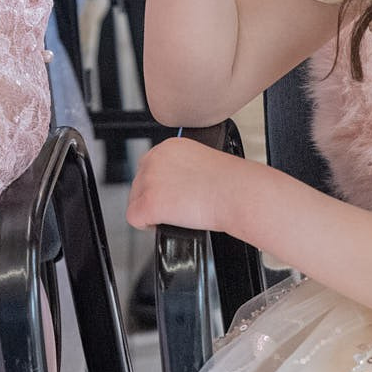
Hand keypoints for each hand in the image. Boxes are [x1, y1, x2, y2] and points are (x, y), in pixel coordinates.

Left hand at [125, 136, 255, 234]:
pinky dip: (146, 225)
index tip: (171, 194)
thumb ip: (182, 167)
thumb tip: (175, 183)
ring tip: (173, 217)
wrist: (237, 193)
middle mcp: (155, 159)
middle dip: (153, 198)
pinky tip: (163, 225)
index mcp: (169, 146)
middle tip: (174, 208)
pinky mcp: (149, 202)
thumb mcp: (202, 162)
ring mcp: (150, 180)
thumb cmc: (232, 182)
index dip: (159, 185)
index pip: (150, 166)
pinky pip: (134, 218)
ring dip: (151, 211)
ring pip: (135, 200)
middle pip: (139, 183)